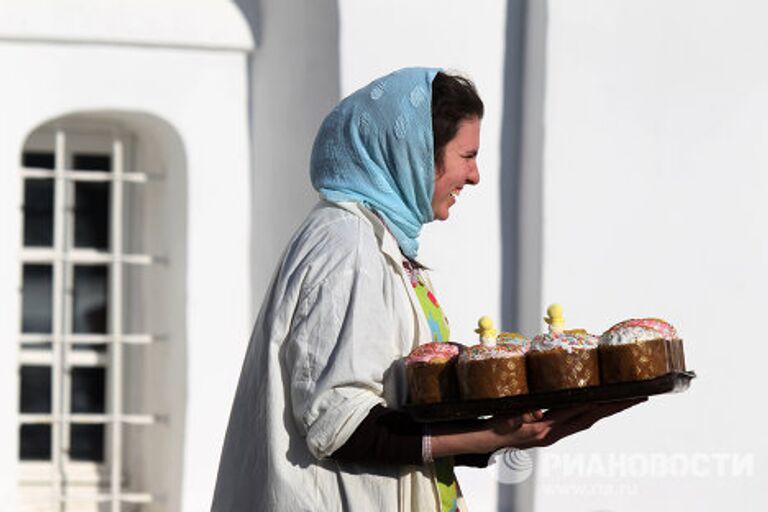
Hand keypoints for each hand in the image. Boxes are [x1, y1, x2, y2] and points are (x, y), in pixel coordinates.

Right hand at [487, 398, 646, 450]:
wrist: (487, 441)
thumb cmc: (495, 427)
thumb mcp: (505, 419)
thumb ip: (520, 414)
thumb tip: (535, 410)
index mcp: (545, 429)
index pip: (578, 413)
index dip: (599, 403)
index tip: (619, 394)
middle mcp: (554, 433)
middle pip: (591, 418)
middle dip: (615, 407)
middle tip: (639, 396)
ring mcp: (554, 433)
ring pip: (588, 419)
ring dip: (608, 409)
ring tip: (628, 398)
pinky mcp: (552, 431)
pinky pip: (578, 420)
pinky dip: (593, 411)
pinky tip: (599, 404)